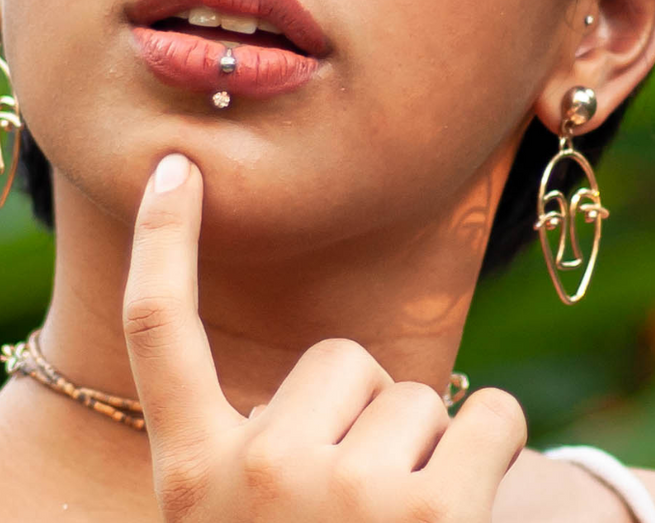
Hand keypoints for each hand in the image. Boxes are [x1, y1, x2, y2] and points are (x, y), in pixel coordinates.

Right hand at [122, 152, 527, 521]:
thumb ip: (258, 462)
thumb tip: (340, 382)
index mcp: (190, 481)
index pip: (159, 333)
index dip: (163, 243)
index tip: (176, 167)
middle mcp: (255, 474)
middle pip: (338, 360)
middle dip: (363, 419)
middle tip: (353, 515)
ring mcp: (341, 494)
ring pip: (418, 394)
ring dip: (426, 450)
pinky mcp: (431, 513)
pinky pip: (490, 414)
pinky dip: (495, 450)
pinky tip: (465, 514)